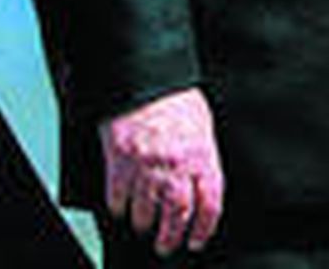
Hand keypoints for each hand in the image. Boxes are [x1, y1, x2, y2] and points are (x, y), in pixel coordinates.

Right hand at [100, 87, 224, 255]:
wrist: (146, 81)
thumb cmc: (176, 99)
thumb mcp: (202, 125)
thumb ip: (203, 155)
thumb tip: (203, 183)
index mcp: (201, 154)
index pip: (210, 201)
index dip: (205, 226)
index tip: (198, 239)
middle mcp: (176, 165)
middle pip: (177, 214)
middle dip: (171, 236)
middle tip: (166, 246)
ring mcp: (147, 166)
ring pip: (145, 212)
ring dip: (144, 224)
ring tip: (144, 227)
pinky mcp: (120, 164)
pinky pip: (118, 199)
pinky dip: (119, 209)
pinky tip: (122, 209)